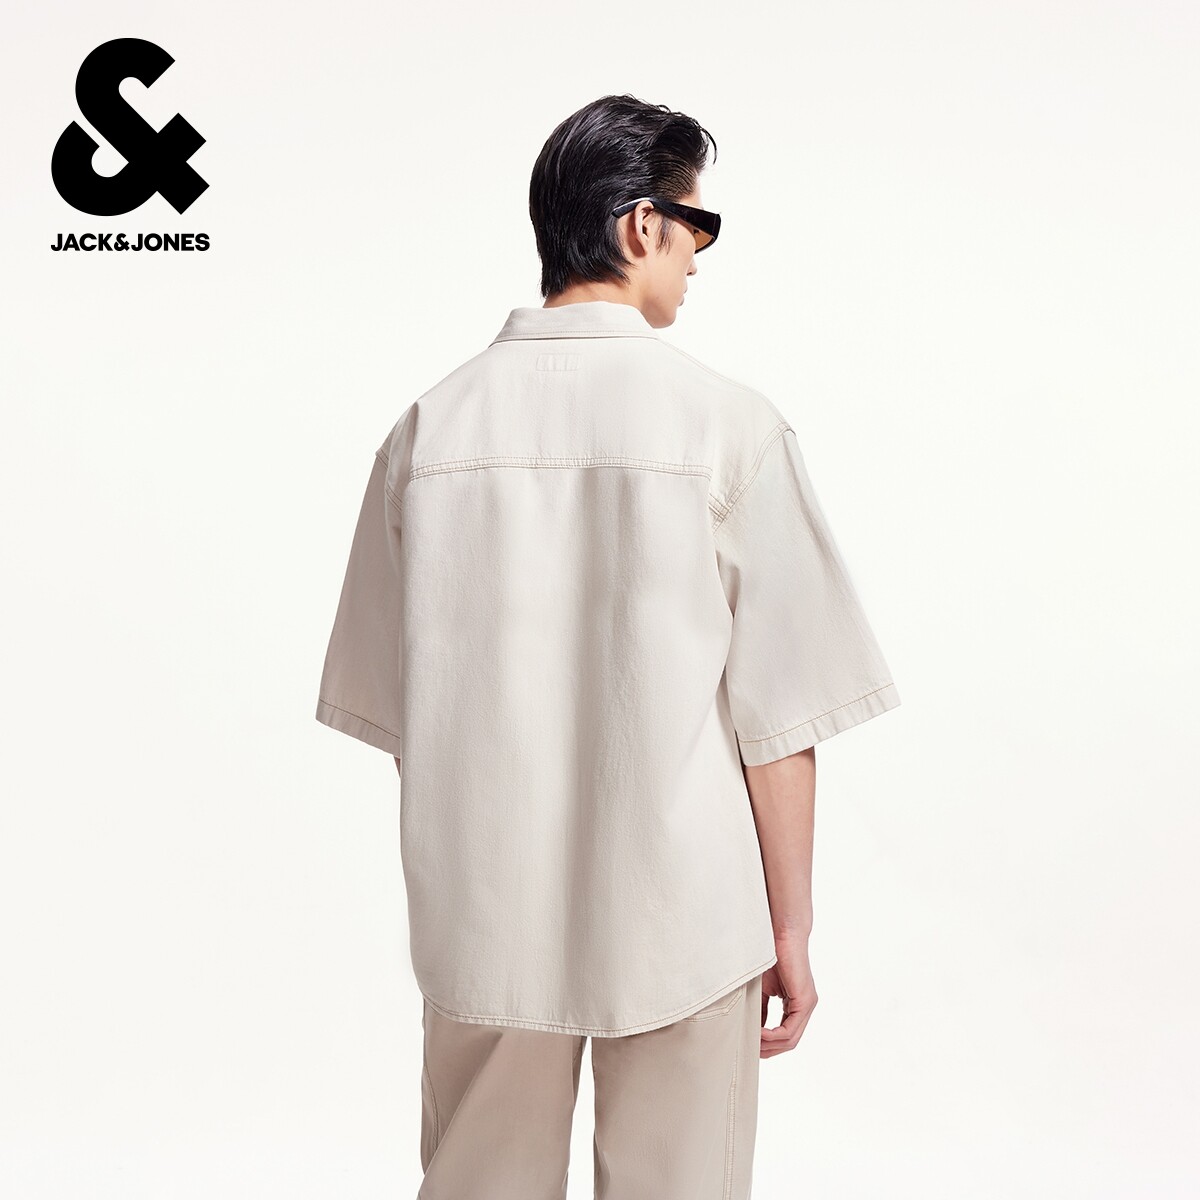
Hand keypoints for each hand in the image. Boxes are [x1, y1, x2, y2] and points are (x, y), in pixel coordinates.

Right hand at [759, 931, 817, 1057]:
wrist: (781, 933)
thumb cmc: (770, 956)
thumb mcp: (762, 989)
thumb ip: (760, 1009)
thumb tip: (753, 1030)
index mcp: (796, 1005)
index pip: (784, 1035)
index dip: (767, 1045)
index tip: (749, 1045)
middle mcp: (805, 1008)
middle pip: (788, 1043)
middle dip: (768, 1050)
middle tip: (749, 1051)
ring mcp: (807, 1005)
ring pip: (790, 1040)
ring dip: (769, 1045)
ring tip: (751, 1043)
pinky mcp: (805, 1001)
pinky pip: (789, 1030)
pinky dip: (773, 1036)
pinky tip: (759, 1033)